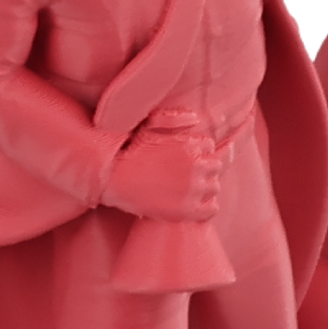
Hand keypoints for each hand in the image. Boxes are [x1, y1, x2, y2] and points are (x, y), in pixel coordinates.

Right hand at [102, 130, 224, 221]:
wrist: (113, 179)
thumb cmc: (127, 151)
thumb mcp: (148, 126)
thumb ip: (172, 118)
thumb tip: (196, 118)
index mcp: (190, 145)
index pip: (209, 146)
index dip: (197, 152)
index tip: (185, 159)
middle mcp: (196, 166)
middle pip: (215, 166)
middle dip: (203, 169)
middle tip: (185, 175)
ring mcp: (193, 189)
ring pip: (214, 187)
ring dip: (204, 188)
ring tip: (187, 190)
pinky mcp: (187, 210)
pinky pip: (212, 209)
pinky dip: (206, 208)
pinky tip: (192, 205)